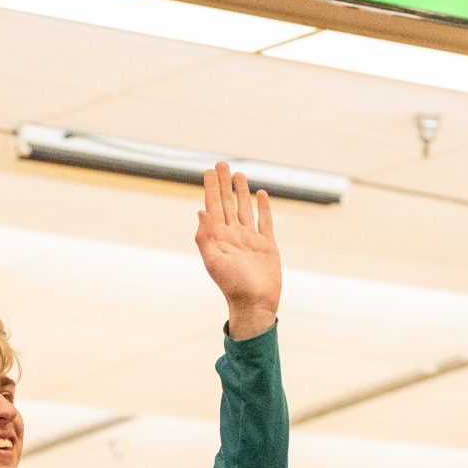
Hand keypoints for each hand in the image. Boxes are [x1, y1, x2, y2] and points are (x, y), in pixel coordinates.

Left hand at [195, 162, 280, 337]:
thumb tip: (200, 211)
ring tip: (238, 174)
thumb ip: (205, 237)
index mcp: (219, 238)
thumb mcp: (213, 262)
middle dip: (224, 184)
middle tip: (221, 164)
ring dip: (240, 191)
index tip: (209, 171)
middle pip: (227, 203)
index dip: (211, 188)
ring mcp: (250, 239)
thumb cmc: (232, 286)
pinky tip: (260, 195)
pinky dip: (263, 207)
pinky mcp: (267, 245)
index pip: (213, 207)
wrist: (255, 304)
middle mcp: (233, 235)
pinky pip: (265, 221)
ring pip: (244, 209)